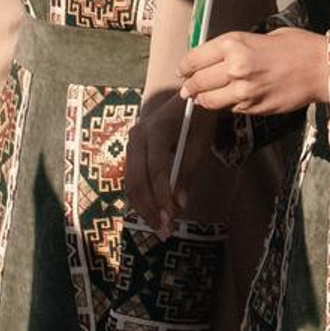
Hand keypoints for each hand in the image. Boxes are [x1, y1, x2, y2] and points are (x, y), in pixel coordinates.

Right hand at [126, 91, 211, 236]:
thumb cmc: (198, 122)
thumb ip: (186, 174)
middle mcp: (137, 136)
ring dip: (144, 208)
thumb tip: (179, 206)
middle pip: (137, 179)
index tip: (171, 217)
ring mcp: (131, 143)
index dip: (162, 194)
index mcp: (156, 129)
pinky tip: (152, 215)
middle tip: (164, 232)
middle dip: (150, 208)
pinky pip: (132, 179)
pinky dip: (142, 198)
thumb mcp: (198, 145)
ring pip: (131, 182)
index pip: (156, 167)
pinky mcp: (132, 151)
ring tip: (160, 229)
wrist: (189, 99)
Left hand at [180, 25, 329, 116]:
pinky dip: (223, 105)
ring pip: (208, 100)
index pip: (195, 59)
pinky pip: (228, 108)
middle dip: (189, 85)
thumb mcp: (263, 36)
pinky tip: (225, 99)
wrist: (323, 69)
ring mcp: (243, 91)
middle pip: (197, 81)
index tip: (183, 70)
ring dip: (201, 99)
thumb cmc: (297, 46)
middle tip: (186, 87)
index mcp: (235, 44)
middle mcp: (234, 67)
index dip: (185, 67)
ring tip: (199, 97)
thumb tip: (215, 57)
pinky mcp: (253, 107)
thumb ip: (237, 47)